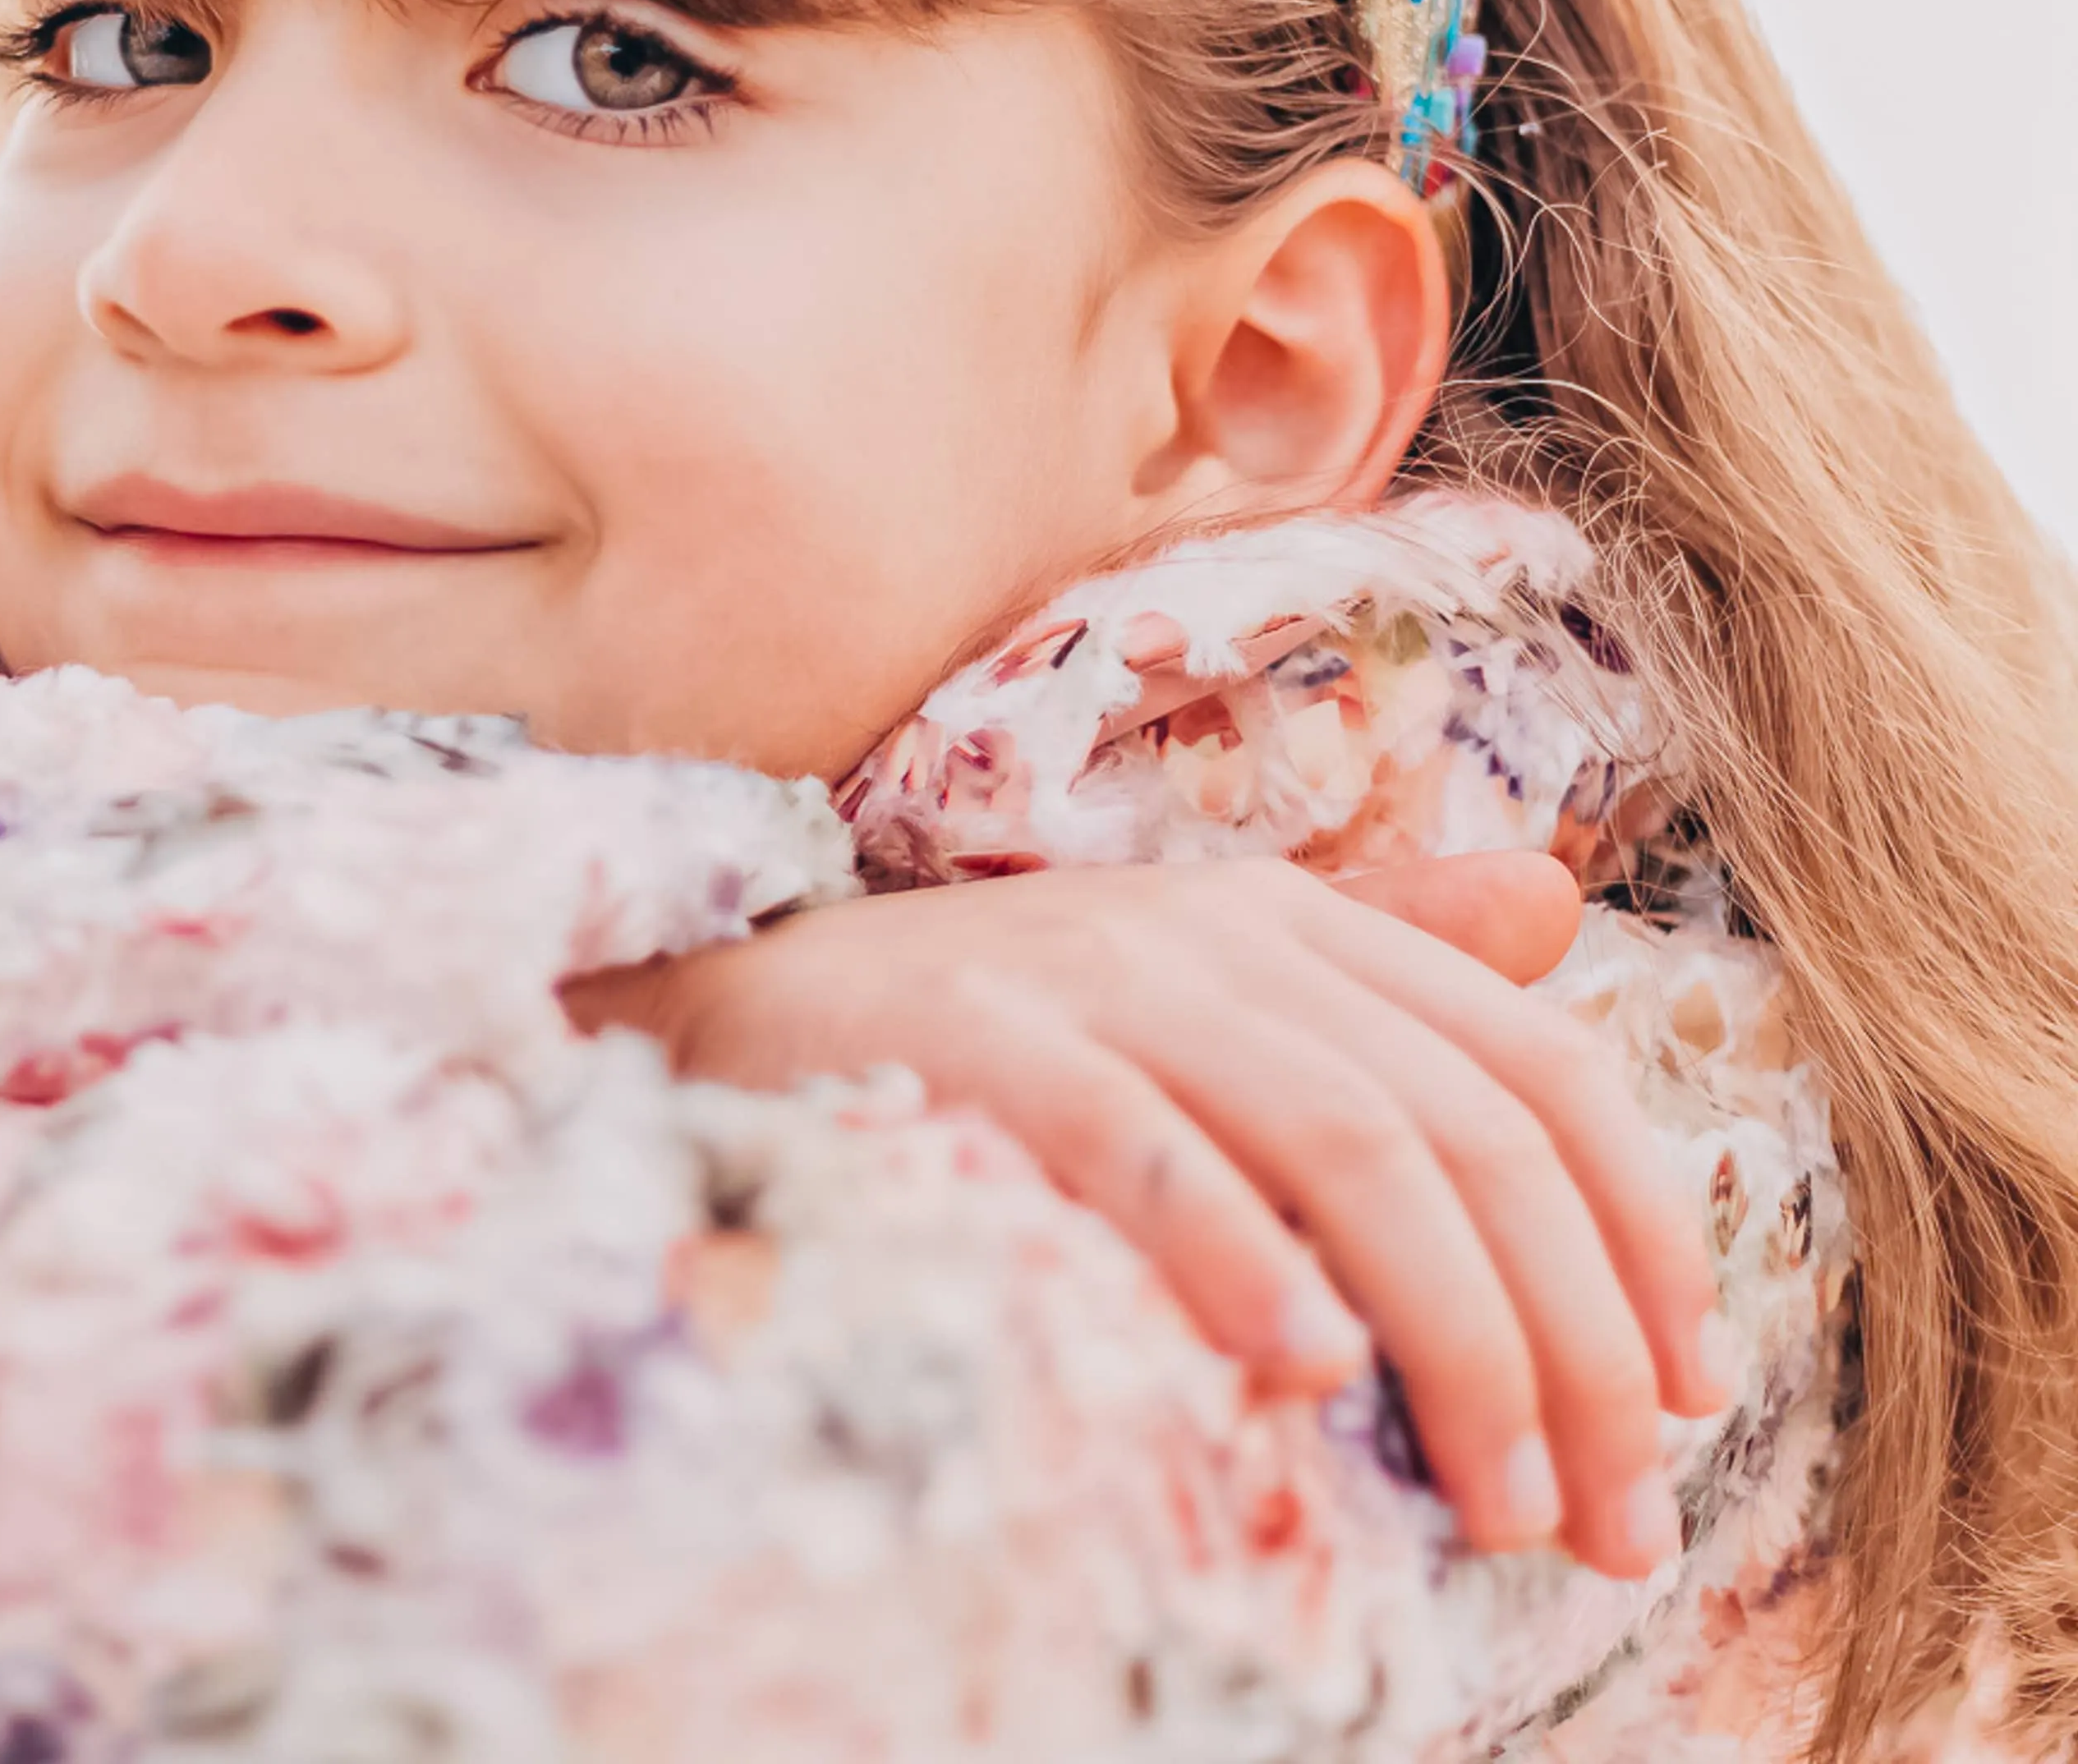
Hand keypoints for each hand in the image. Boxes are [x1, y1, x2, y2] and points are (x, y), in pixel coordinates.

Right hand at [563, 851, 1729, 1578]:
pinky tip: (1306, 1370)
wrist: (733, 1001)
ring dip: (1454, 1334)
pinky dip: (1240, 1254)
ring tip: (1500, 1500)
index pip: (1536, 1059)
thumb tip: (1553, 905)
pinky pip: (1139, 1145)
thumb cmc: (995, 1032)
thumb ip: (1373, 958)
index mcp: (1289, 918)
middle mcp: (1213, 928)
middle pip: (1466, 1124)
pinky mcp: (974, 1037)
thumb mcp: (1196, 983)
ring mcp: (1092, 974)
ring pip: (1343, 1138)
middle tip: (1611, 1518)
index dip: (1644, 1225)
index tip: (1691, 1396)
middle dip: (1574, 1336)